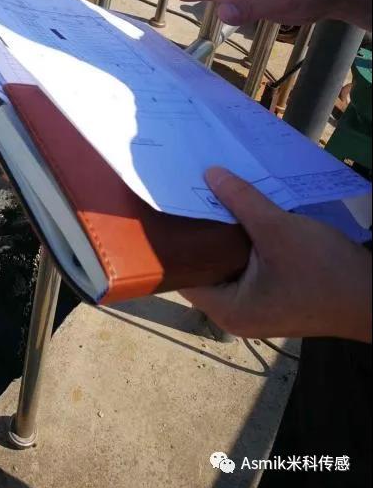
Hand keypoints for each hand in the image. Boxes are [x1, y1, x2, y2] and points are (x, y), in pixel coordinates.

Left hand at [180, 167, 371, 342]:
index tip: (164, 208)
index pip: (182, 274)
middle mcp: (235, 313)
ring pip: (226, 264)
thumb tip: (209, 174)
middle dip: (199, 231)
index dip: (173, 242)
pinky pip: (246, 265)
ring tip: (208, 196)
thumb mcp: (277, 229)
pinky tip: (240, 213)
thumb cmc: (324, 271)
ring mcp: (256, 306)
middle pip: (204, 267)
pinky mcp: (273, 296)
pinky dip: (242, 242)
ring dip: (223, 234)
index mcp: (227, 309)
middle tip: (184, 194)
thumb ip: (240, 201)